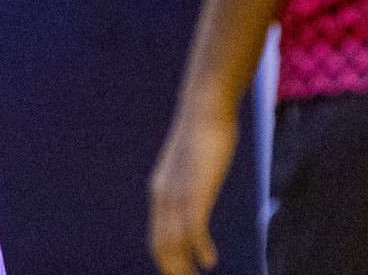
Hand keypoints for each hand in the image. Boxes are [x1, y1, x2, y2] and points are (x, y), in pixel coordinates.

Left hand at [149, 100, 236, 274]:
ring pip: (174, 241)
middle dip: (174, 270)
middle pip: (162, 245)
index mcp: (161, 192)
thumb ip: (194, 186)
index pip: (158, 237)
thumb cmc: (203, 135)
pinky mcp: (195, 188)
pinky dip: (199, 247)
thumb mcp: (194, 167)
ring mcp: (178, 193)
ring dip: (185, 266)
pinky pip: (193, 226)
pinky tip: (209, 261)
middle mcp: (163, 196)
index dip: (168, 261)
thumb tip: (199, 199)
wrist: (204, 109)